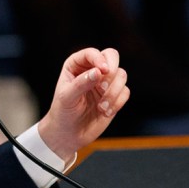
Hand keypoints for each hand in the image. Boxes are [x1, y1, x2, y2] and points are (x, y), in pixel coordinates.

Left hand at [37, 47, 128, 162]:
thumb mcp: (66, 97)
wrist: (68, 134)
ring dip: (114, 91)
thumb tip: (98, 72)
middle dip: (112, 71)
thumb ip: (81, 83)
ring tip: (101, 107)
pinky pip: (125, 92)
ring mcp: (105, 83)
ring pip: (121, 75)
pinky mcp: (114, 96)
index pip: (92, 53)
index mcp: (77, 65)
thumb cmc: (62, 112)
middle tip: (103, 87)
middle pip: (112, 56)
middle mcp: (92, 70)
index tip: (103, 70)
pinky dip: (117, 102)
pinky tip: (105, 112)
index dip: (99, 59)